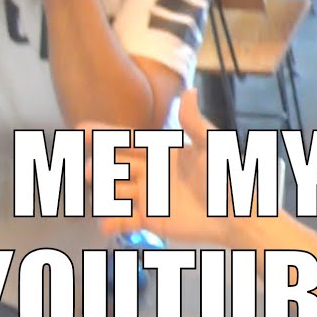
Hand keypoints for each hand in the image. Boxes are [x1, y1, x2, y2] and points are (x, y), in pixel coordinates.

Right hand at [81, 89, 239, 246]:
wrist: (238, 215)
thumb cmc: (227, 178)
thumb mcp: (211, 146)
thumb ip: (194, 122)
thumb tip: (189, 91)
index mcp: (164, 152)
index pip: (129, 141)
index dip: (105, 135)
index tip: (79, 129)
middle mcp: (154, 173)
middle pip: (118, 166)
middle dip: (100, 166)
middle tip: (89, 170)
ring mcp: (151, 196)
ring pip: (118, 192)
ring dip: (104, 192)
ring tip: (97, 194)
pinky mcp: (153, 219)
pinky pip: (127, 219)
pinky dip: (114, 222)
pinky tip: (106, 225)